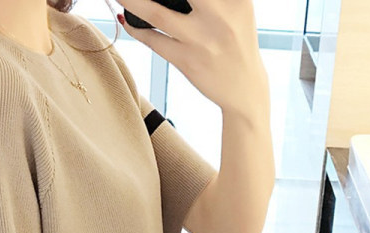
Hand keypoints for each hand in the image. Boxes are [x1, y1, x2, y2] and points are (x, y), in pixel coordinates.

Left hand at [114, 0, 269, 117]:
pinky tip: (126, 18)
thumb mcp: (238, 9)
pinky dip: (135, 28)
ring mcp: (200, 39)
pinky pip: (152, 40)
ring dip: (131, 1)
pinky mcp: (185, 60)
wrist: (243, 88)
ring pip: (155, 13)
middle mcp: (218, 15)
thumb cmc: (236, 42)